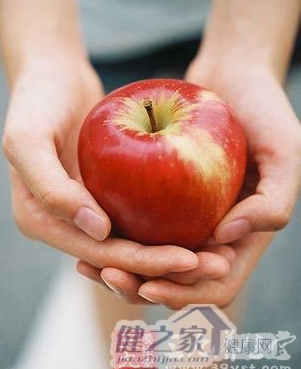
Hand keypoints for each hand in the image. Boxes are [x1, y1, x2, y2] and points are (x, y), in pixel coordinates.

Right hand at [3, 56, 202, 279]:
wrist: (52, 74)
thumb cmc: (35, 102)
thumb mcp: (27, 139)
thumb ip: (50, 188)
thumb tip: (97, 231)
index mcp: (41, 221)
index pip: (98, 254)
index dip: (142, 262)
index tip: (187, 259)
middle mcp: (65, 222)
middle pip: (121, 255)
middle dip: (167, 265)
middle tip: (216, 264)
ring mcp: (87, 207)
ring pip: (134, 240)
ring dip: (174, 250)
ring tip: (218, 254)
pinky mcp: (105, 191)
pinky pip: (139, 212)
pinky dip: (168, 222)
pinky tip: (203, 221)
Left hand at [77, 59, 299, 307]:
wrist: (233, 74)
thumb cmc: (265, 110)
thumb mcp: (286, 153)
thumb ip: (272, 202)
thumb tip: (227, 239)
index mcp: (242, 235)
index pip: (214, 283)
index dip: (184, 294)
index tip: (148, 286)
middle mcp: (213, 231)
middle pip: (176, 278)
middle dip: (143, 286)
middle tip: (106, 275)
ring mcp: (188, 213)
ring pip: (151, 256)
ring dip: (123, 267)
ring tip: (88, 265)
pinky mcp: (165, 192)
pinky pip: (138, 219)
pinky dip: (116, 231)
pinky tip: (89, 227)